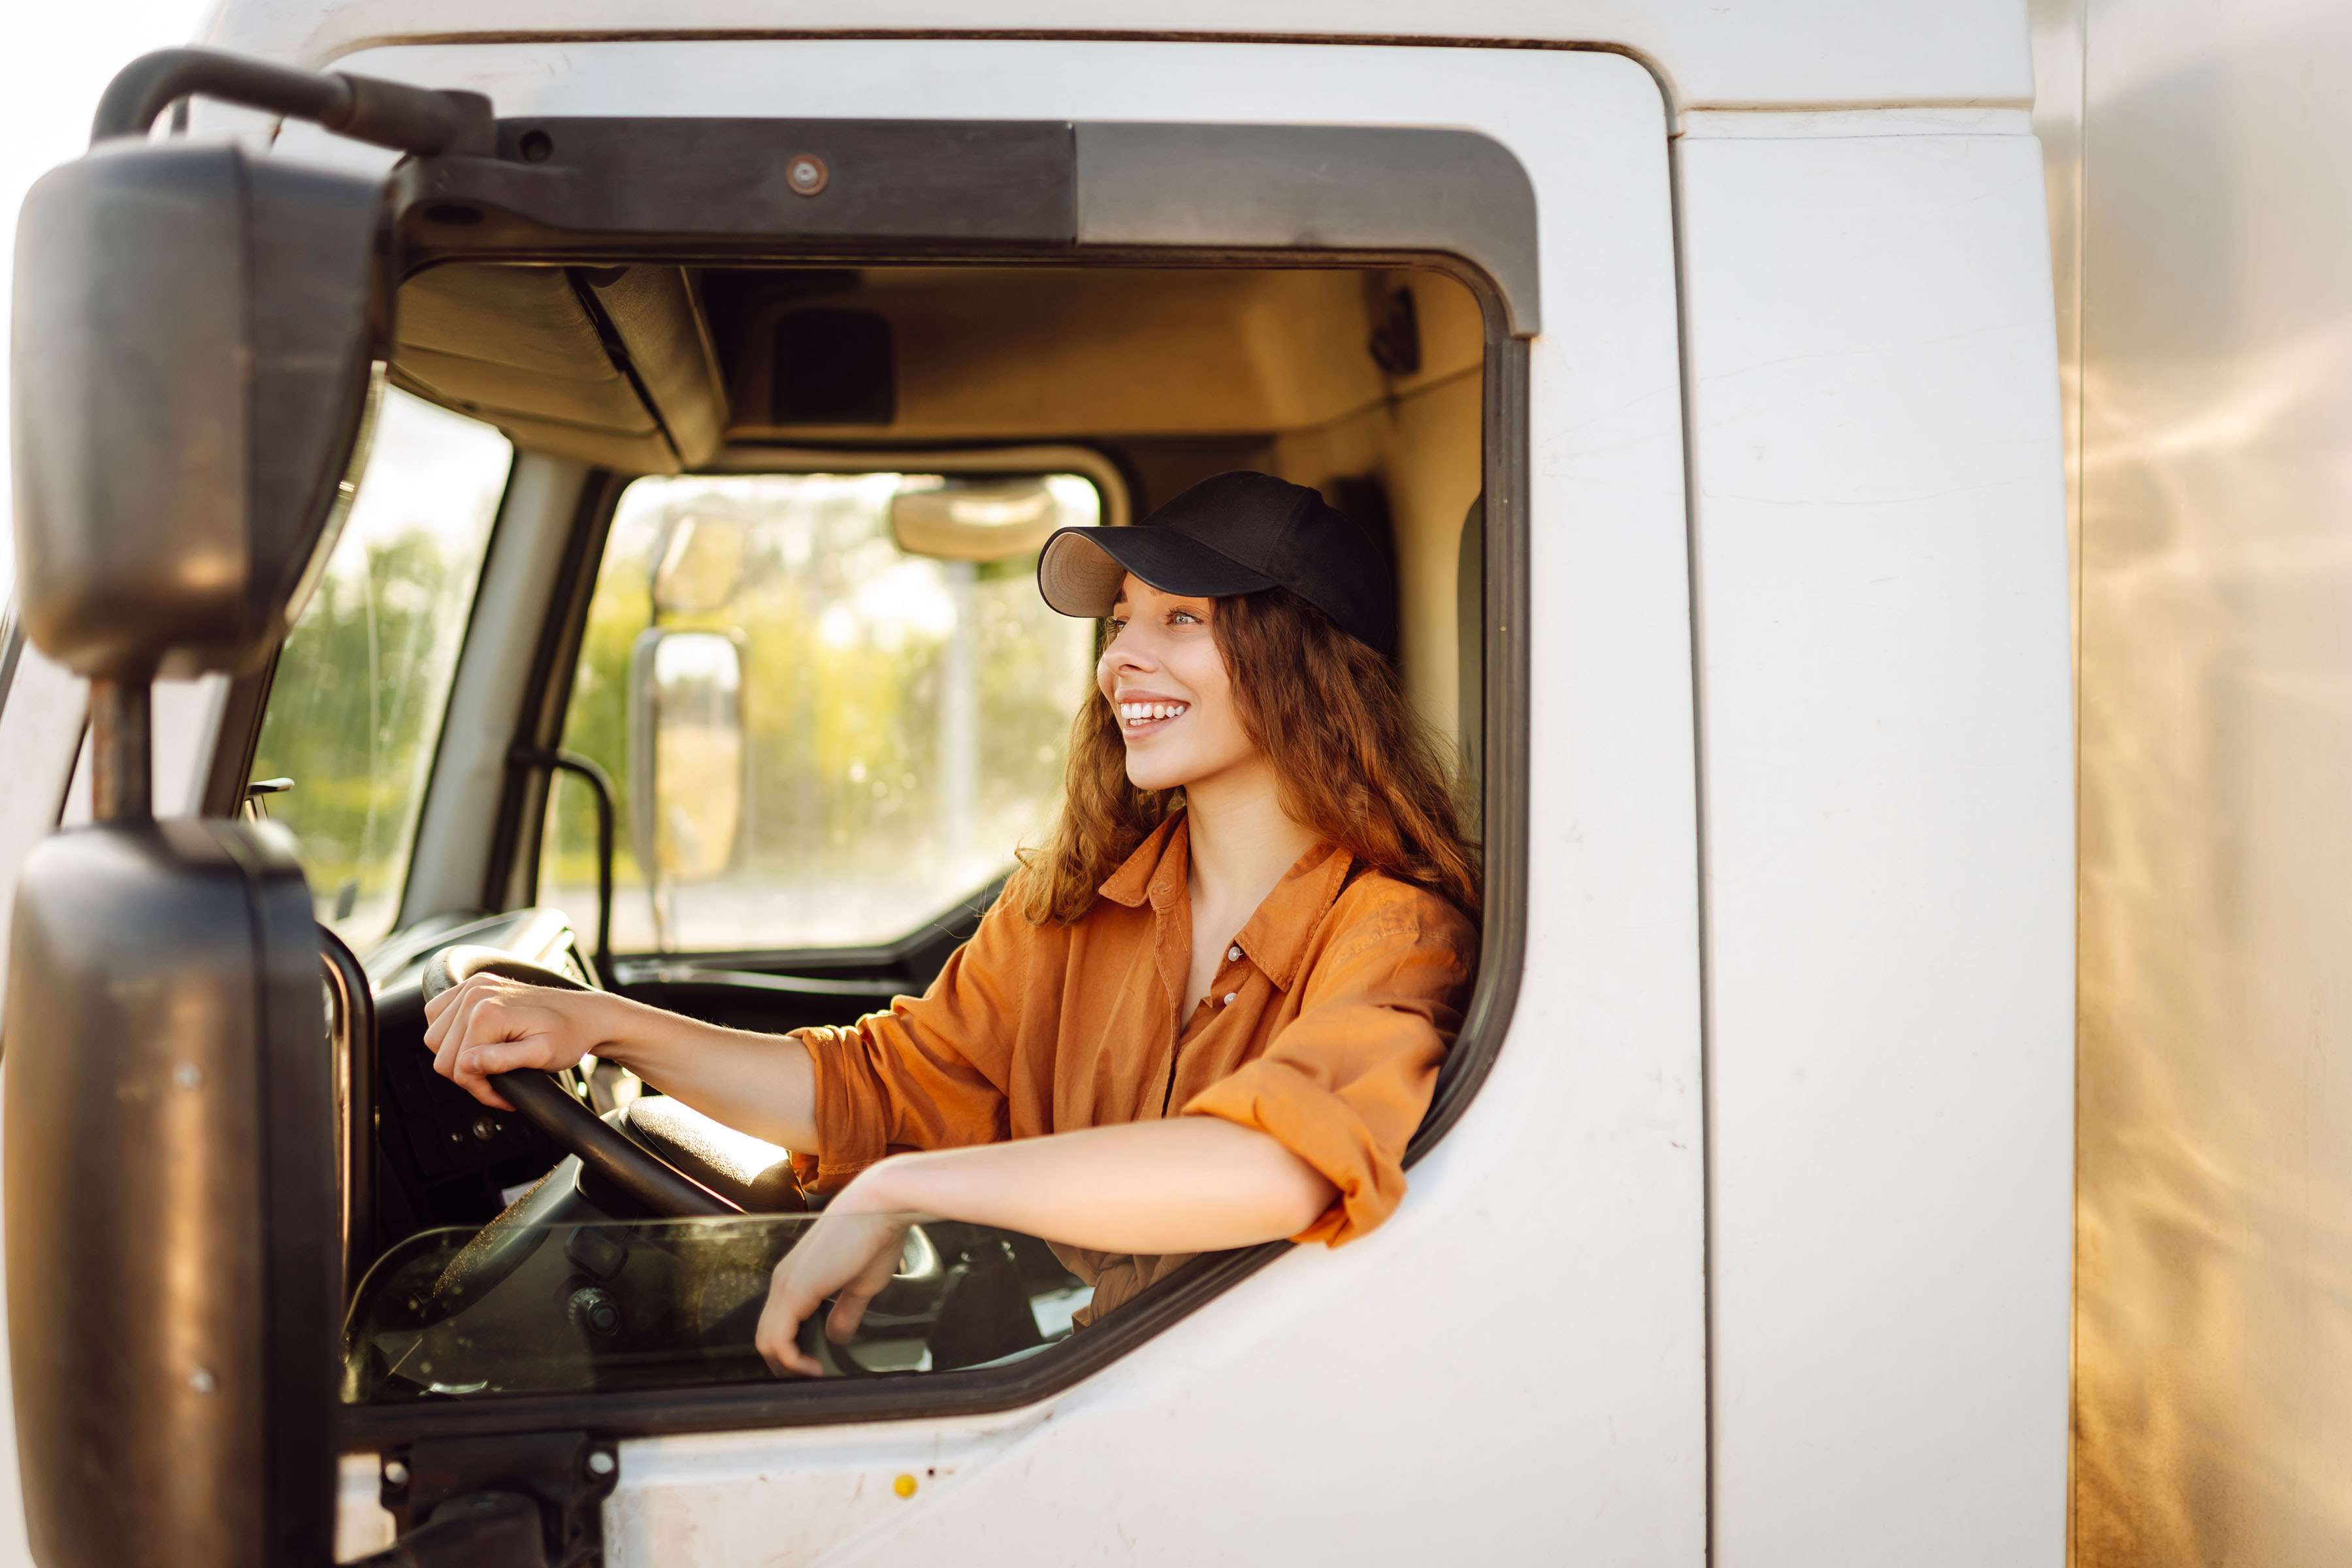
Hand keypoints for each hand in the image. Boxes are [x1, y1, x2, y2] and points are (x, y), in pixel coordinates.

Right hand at [421, 972, 613, 1110]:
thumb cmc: (569, 1036)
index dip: (479, 1088)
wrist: (584, 1014)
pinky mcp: (474, 984)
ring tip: (488, 1062)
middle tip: (498, 1081)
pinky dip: (450, 1033)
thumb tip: (466, 1065)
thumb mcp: (542, 1055)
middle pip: (441, 1053)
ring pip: (435, 1036)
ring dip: (456, 1055)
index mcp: (487, 1012)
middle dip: (468, 1074)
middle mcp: (475, 994)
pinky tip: (475, 1042)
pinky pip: (438, 1014)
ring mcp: (473, 986)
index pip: (458, 1067)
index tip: (504, 1094)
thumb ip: (501, 1061)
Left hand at [754, 1176, 916, 1376]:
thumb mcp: (860, 1285)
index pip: (778, 1325)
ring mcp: (785, 1285)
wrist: (879, 1206)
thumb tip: (837, 1337)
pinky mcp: (795, 1290)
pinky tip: (814, 1367)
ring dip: (787, 1366)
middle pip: (766, 1337)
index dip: (792, 1353)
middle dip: (786, 1365)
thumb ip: (844, 1313)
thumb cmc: (874, 1237)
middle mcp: (783, 1281)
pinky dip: (791, 1361)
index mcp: (796, 1278)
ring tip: (814, 1375)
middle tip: (812, 1377)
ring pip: (767, 1341)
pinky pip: (778, 1339)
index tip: (817, 1365)